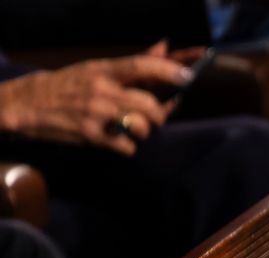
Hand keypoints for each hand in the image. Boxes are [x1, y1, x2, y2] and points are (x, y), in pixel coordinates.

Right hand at [0, 41, 188, 154]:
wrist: (28, 103)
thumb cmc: (70, 85)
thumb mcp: (97, 69)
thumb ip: (133, 64)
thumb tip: (165, 45)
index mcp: (104, 71)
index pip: (140, 66)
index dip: (167, 70)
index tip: (187, 76)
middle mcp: (101, 91)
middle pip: (148, 106)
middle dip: (160, 115)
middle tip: (156, 117)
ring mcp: (96, 114)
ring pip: (142, 128)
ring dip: (143, 131)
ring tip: (130, 127)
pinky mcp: (91, 136)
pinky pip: (128, 147)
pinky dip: (127, 146)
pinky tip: (115, 138)